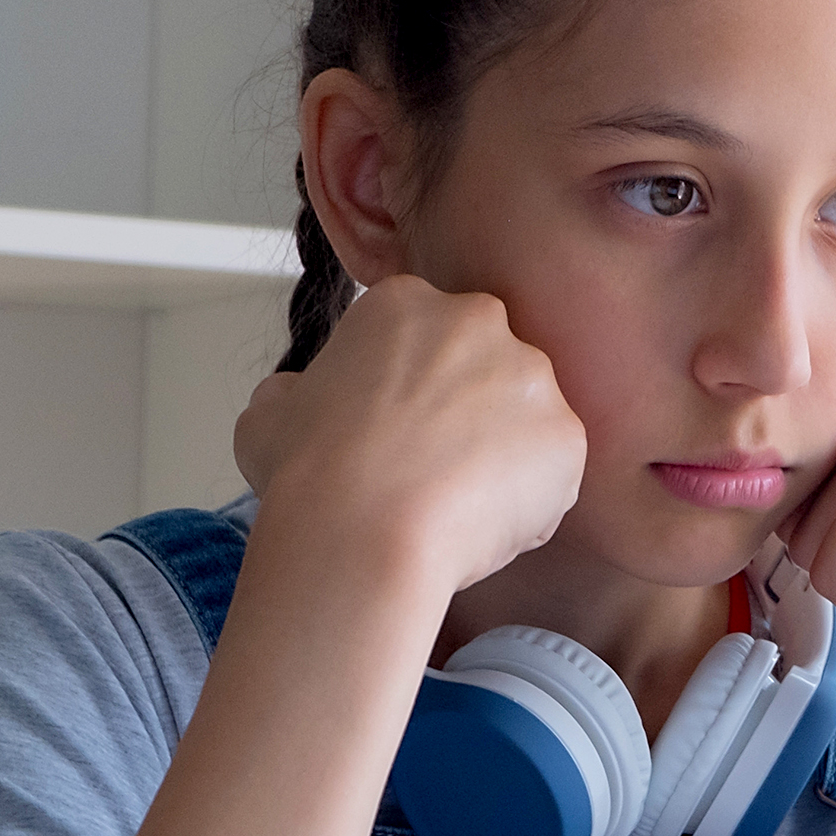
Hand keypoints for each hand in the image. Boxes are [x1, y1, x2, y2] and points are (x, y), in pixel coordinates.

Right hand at [234, 274, 587, 593]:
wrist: (363, 533)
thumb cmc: (311, 477)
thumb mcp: (269, 412)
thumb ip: (296, 392)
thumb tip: (296, 402)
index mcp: (406, 303)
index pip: (425, 341)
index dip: (409, 392)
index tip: (393, 432)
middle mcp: (477, 321)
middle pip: (484, 368)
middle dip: (466, 413)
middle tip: (428, 469)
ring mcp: (531, 376)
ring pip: (524, 419)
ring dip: (500, 456)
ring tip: (453, 506)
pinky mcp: (566, 435)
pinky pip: (554, 472)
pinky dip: (530, 503)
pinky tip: (483, 527)